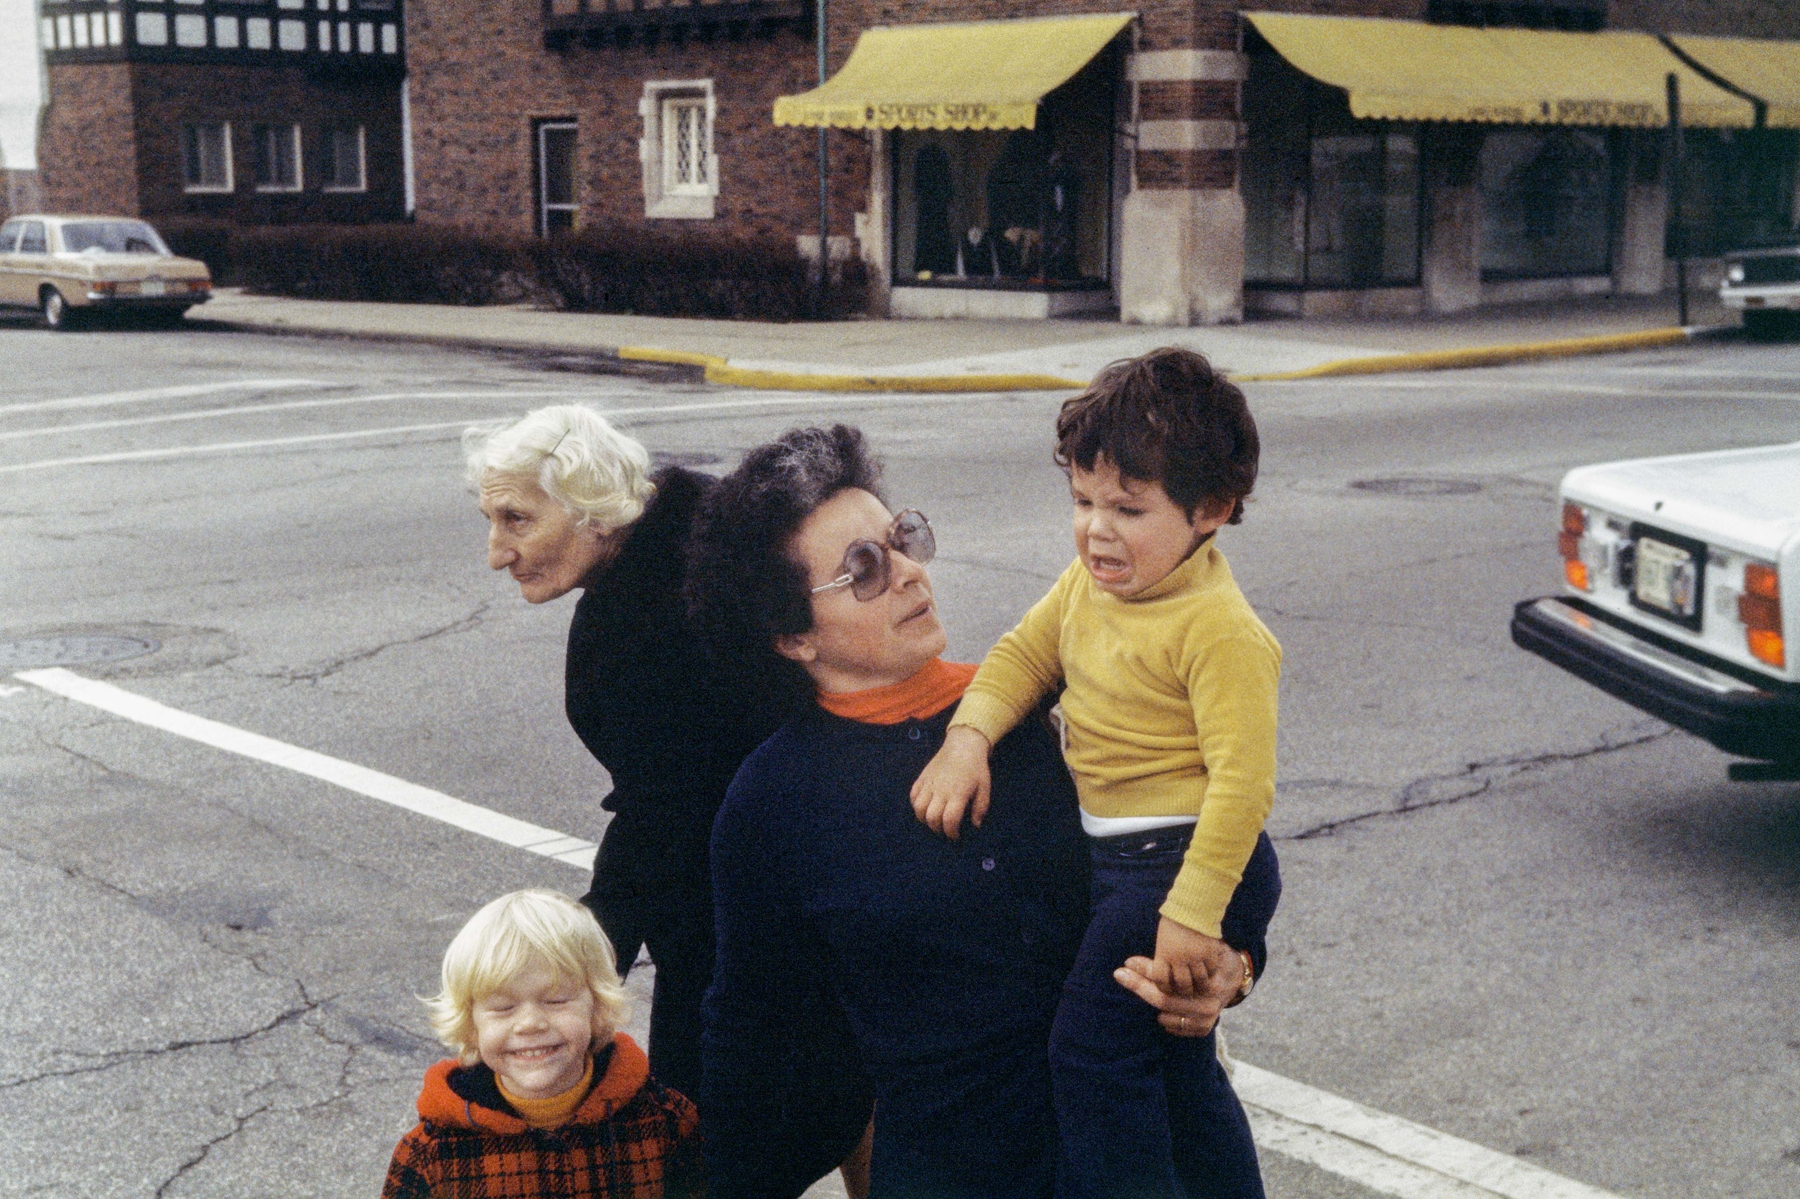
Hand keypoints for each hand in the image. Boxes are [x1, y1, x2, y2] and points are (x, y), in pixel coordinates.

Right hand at [909, 726, 991, 839]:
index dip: (951, 833)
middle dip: (938, 829)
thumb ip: (980, 807)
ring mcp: (929, 783)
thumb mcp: (985, 787)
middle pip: (932, 818)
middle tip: (945, 830)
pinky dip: (916, 805)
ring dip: (924, 819)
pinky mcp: (922, 777)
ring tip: (933, 821)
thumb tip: (975, 825)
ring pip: (919, 808)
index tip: (955, 836)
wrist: (963, 744)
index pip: (949, 821)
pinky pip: (913, 795)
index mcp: (958, 794)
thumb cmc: (976, 767)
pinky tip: (924, 807)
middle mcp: (941, 790)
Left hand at [1113, 943, 1244, 1037]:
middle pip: (1163, 1000)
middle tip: (1121, 975)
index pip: (1166, 982)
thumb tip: (1129, 962)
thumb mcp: (1194, 953)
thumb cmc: (1211, 959)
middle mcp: (1208, 1003)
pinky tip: (1163, 1010)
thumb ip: (1164, 960)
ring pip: (1167, 1015)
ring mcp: (1206, 1018)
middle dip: (1139, 987)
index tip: (1122, 968)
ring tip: (1146, 989)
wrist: (1236, 977)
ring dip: (1153, 1003)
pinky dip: (1166, 1020)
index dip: (1142, 976)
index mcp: (1207, 982)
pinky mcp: (1204, 1028)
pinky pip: (1176, 1027)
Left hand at [1148, 917, 1238, 996]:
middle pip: (1182, 985)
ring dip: (1200, 984)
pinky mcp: (1210, 953)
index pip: (1161, 980)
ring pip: (1200, 981)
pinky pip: (1212, 970)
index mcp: (1163, 954)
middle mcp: (1179, 958)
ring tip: (1202, 984)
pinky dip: (1211, 972)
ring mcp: (1195, 957)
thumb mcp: (1163, 938)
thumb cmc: (1174, 919)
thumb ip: (1163, 956)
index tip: (1169, 987)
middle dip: (1185, 990)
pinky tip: (1211, 970)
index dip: (1165, 987)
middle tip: (1188, 990)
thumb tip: (1156, 970)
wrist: (1193, 905)